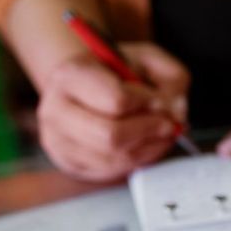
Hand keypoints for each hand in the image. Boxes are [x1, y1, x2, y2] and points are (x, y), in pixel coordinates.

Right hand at [37, 42, 189, 181]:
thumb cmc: (117, 71)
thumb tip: (175, 112)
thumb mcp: (150, 60)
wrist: (85, 86)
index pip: (117, 101)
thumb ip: (172, 79)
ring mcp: (58, 139)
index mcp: (71, 75)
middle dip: (149, 131)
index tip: (160, 100)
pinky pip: (110, 171)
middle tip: (168, 124)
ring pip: (113, 157)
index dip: (148, 104)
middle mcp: (56, 109)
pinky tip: (147, 144)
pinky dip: (137, 160)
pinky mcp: (69, 162)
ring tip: (161, 133)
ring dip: (148, 147)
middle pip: (111, 135)